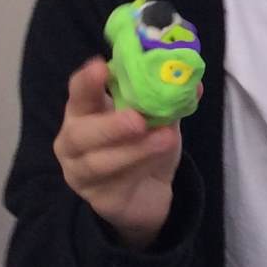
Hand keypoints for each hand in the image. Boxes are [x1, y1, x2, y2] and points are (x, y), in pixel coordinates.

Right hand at [54, 57, 184, 248]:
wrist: (149, 192)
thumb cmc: (145, 146)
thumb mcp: (159, 120)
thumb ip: (169, 102)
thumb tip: (193, 83)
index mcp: (84, 111)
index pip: (78, 92)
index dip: (86, 81)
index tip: (101, 67)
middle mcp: (73, 141)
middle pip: (80, 133)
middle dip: (110, 126)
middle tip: (137, 119)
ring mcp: (81, 173)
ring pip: (99, 163)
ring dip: (135, 149)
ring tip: (165, 138)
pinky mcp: (98, 199)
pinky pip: (117, 183)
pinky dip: (140, 168)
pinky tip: (159, 160)